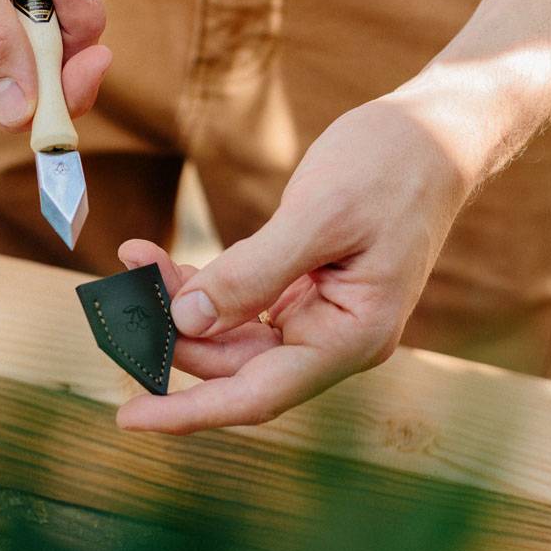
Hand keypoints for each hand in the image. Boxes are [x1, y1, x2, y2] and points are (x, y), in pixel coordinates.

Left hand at [116, 95, 475, 433]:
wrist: (435, 132)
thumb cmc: (392, 166)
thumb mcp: (318, 215)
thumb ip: (253, 273)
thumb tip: (187, 322)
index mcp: (353, 337)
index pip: (258, 395)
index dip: (190, 411)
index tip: (128, 418)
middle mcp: (334, 338)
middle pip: (234, 364)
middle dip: (170, 336)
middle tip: (115, 302)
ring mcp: (317, 315)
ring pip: (229, 332)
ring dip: (177, 304)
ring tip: (131, 264)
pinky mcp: (301, 288)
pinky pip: (238, 300)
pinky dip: (197, 282)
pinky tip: (154, 258)